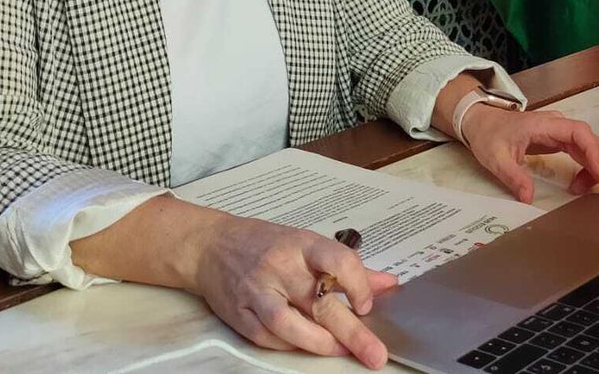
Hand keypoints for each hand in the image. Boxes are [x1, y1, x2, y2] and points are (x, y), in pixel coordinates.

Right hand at [191, 212, 398, 368]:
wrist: (210, 245)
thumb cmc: (264, 243)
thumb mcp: (306, 244)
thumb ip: (347, 267)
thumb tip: (388, 284)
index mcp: (300, 244)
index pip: (337, 260)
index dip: (358, 284)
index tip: (367, 305)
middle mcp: (278, 267)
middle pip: (319, 301)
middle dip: (351, 331)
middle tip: (375, 354)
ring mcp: (256, 291)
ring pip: (289, 324)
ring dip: (320, 343)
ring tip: (342, 352)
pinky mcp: (239, 314)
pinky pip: (268, 337)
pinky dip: (291, 346)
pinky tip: (307, 347)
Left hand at [462, 107, 598, 204]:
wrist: (480, 120)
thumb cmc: (488, 135)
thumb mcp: (496, 158)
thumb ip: (513, 177)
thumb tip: (529, 199)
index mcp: (546, 125)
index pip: (582, 137)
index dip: (598, 160)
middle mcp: (559, 125)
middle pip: (592, 143)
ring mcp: (560, 132)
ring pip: (590, 148)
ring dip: (593, 171)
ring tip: (578, 192)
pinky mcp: (559, 140)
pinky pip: (582, 152)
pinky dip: (586, 169)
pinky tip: (577, 185)